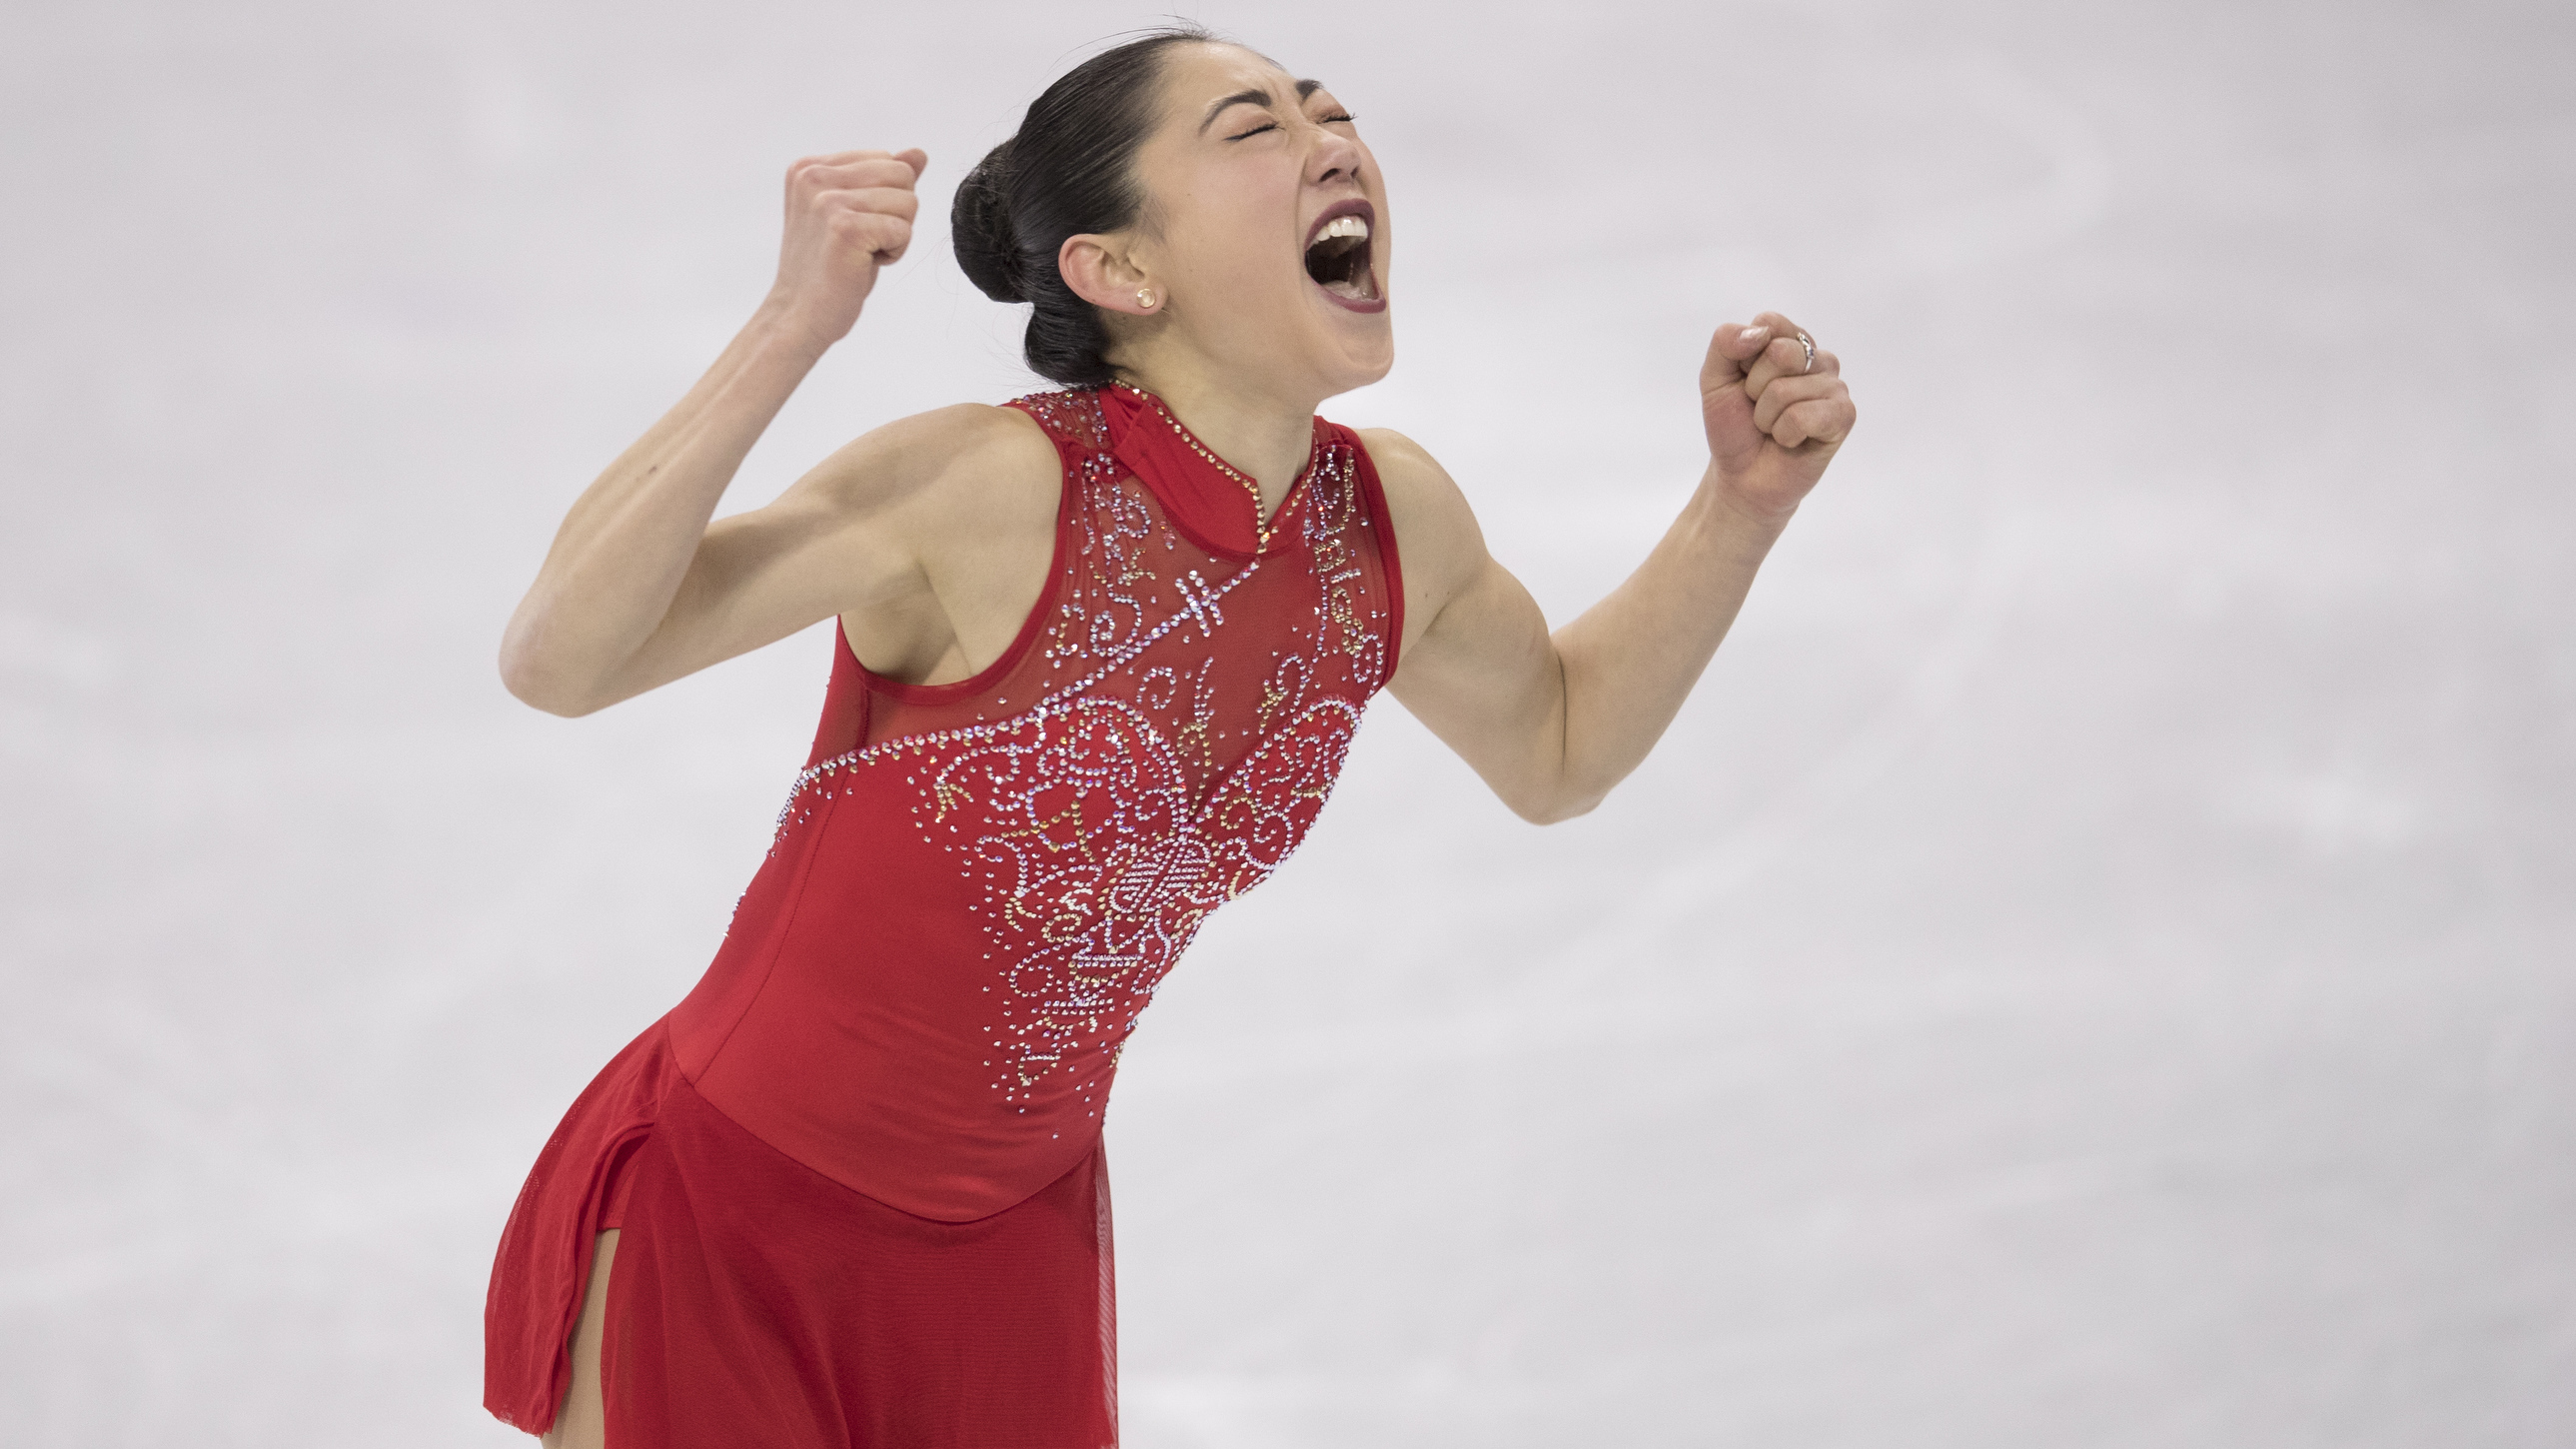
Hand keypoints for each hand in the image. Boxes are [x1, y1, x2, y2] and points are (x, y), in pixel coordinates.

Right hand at [766, 147, 927, 351]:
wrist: (798, 316)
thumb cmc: (828, 268)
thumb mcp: (854, 213)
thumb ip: (883, 180)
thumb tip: (919, 153)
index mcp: (809, 167)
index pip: (886, 160)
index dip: (885, 200)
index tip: (854, 227)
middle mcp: (814, 176)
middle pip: (902, 175)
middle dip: (896, 214)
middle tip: (863, 242)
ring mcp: (827, 201)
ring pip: (908, 202)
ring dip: (895, 235)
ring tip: (861, 254)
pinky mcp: (845, 228)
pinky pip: (904, 229)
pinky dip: (894, 253)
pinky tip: (864, 265)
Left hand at [1700, 311, 1855, 521]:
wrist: (1742, 477)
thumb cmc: (1733, 427)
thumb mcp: (1714, 379)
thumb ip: (1725, 343)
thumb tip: (1759, 332)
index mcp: (1788, 342)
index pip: (1770, 322)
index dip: (1745, 358)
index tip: (1744, 381)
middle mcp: (1816, 359)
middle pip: (1780, 352)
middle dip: (1755, 389)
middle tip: (1759, 409)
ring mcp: (1834, 386)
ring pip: (1786, 390)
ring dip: (1766, 418)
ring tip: (1773, 428)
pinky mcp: (1844, 415)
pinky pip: (1803, 416)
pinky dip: (1784, 434)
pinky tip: (1791, 441)